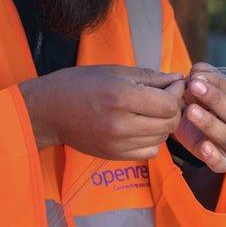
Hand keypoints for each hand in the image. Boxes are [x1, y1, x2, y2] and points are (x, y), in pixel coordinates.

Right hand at [19, 66, 184, 160]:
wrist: (48, 111)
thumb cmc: (79, 84)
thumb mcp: (115, 71)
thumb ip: (150, 77)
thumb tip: (177, 78)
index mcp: (120, 96)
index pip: (167, 103)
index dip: (177, 93)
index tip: (174, 84)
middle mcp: (120, 123)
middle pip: (168, 123)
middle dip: (174, 108)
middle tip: (168, 97)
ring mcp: (117, 143)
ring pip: (162, 138)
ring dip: (164, 124)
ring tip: (154, 110)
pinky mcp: (114, 155)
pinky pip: (149, 152)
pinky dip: (153, 140)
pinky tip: (143, 127)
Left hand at [173, 63, 225, 172]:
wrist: (193, 115)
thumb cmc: (206, 94)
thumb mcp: (206, 79)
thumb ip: (203, 74)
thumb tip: (198, 73)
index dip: (219, 84)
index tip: (197, 76)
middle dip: (216, 100)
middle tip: (193, 87)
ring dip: (209, 123)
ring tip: (190, 110)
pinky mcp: (221, 159)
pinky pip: (222, 164)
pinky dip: (214, 158)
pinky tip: (204, 147)